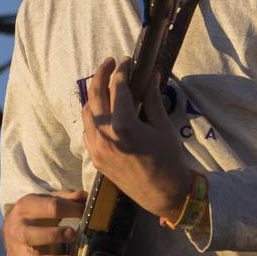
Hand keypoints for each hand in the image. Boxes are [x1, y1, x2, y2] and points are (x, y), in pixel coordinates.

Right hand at [2, 190, 85, 255]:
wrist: (12, 230)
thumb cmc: (36, 212)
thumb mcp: (46, 200)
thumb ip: (65, 198)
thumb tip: (86, 197)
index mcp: (25, 208)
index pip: (48, 208)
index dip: (69, 209)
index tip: (84, 211)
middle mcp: (19, 230)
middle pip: (31, 235)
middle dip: (53, 235)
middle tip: (73, 234)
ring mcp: (21, 251)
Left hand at [81, 56, 190, 219]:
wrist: (163, 194)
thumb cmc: (169, 159)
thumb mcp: (163, 126)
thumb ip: (152, 99)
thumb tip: (150, 75)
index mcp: (124, 125)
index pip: (117, 88)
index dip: (122, 71)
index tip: (127, 61)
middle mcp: (105, 135)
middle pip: (95, 95)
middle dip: (101, 74)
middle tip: (110, 62)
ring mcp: (97, 148)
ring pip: (87, 112)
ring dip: (94, 95)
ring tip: (105, 85)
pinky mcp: (95, 158)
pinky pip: (87, 130)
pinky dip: (93, 116)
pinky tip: (103, 111)